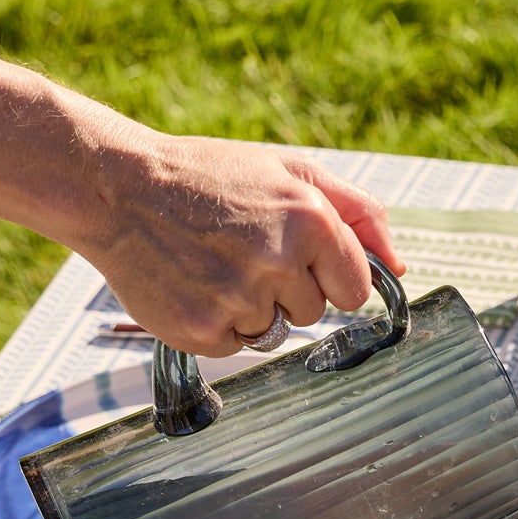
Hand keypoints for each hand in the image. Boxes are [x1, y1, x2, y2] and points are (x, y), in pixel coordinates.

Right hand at [75, 129, 399, 356]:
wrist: (118, 188)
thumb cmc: (209, 179)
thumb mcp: (287, 172)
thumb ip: (354, 212)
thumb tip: (399, 265)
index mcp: (310, 219)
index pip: (355, 289)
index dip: (329, 278)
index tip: (298, 261)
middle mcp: (279, 261)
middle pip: (314, 314)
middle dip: (286, 290)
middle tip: (241, 251)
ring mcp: (239, 299)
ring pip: (273, 332)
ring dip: (249, 307)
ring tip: (212, 263)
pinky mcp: (203, 330)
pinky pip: (234, 346)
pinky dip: (216, 323)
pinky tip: (192, 283)